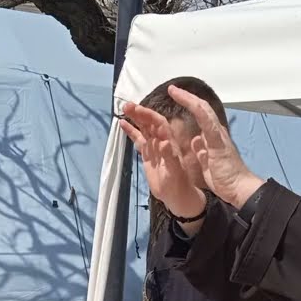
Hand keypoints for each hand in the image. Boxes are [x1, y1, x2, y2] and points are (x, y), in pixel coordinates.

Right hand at [119, 103, 206, 218]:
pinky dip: (131, 131)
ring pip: (144, 128)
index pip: (158, 124)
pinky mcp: (147, 154)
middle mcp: (161, 141)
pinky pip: (139, 139)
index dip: (149, 115)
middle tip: (127, 105)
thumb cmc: (178, 184)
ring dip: (135, 118)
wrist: (176, 195)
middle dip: (139, 113)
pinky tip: (122, 123)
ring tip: (123, 109)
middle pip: (150, 123)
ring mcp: (153, 147)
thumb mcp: (174, 171)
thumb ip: (169, 157)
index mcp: (169, 142)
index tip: (138, 109)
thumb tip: (164, 142)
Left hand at [165, 85, 265, 208]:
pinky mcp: (218, 141)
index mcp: (212, 137)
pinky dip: (196, 110)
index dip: (188, 106)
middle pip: (201, 108)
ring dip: (188, 99)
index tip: (176, 99)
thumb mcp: (207, 163)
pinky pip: (207, 121)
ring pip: (203, 110)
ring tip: (175, 91)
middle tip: (172, 89)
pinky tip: (187, 101)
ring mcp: (218, 134)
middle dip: (186, 97)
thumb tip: (196, 141)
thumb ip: (202, 150)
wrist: (238, 188)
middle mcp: (216, 132)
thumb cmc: (225, 178)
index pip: (200, 116)